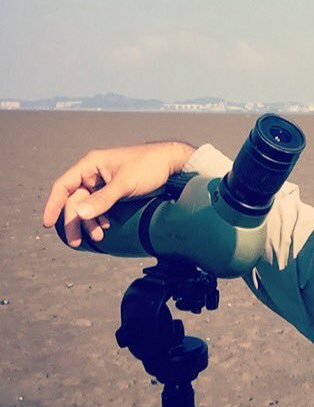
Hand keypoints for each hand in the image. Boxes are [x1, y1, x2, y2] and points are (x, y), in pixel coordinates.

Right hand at [42, 142, 195, 246]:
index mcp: (91, 164)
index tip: (48, 224)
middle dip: (75, 221)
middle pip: (75, 200)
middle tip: (76, 242)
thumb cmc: (149, 167)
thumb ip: (102, 199)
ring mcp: (104, 182)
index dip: (53, 204)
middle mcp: (94, 172)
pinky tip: (105, 228)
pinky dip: (100, 218)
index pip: (64, 185)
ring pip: (87, 206)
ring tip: (98, 238)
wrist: (173, 164)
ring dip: (89, 222)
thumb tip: (78, 213)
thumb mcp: (125, 184)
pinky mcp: (114, 190)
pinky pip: (99, 207)